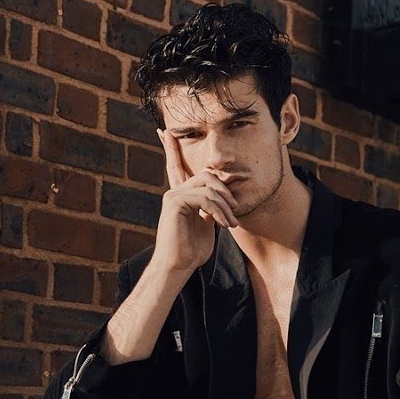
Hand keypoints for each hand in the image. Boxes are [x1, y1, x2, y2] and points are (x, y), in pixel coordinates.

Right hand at [153, 127, 238, 273]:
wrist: (178, 266)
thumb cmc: (192, 251)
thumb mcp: (207, 226)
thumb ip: (211, 208)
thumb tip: (224, 200)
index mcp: (181, 195)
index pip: (177, 166)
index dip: (171, 148)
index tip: (165, 131)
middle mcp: (174, 192)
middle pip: (207, 175)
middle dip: (226, 192)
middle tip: (234, 213)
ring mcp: (172, 196)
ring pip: (209, 186)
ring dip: (225, 206)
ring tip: (231, 225)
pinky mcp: (174, 202)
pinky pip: (205, 198)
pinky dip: (219, 211)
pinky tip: (223, 225)